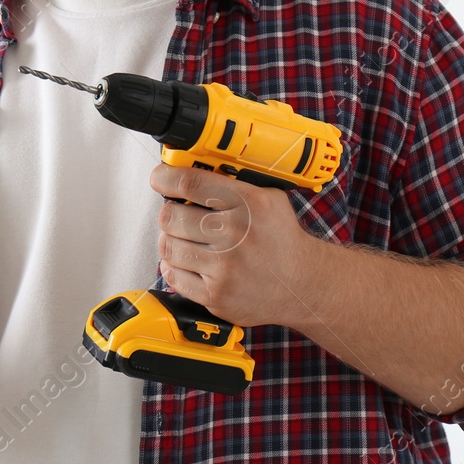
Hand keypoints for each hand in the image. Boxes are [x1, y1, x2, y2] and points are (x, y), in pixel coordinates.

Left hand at [151, 162, 320, 328]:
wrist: (303, 285)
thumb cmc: (281, 240)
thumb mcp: (269, 199)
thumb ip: (234, 183)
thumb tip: (191, 168)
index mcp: (248, 203)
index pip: (190, 183)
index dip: (165, 178)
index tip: (160, 179)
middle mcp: (235, 234)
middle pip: (171, 216)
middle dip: (169, 213)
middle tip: (176, 214)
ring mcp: (224, 268)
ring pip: (168, 246)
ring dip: (170, 240)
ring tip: (184, 239)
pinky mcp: (216, 295)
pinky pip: (172, 276)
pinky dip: (173, 266)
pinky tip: (187, 261)